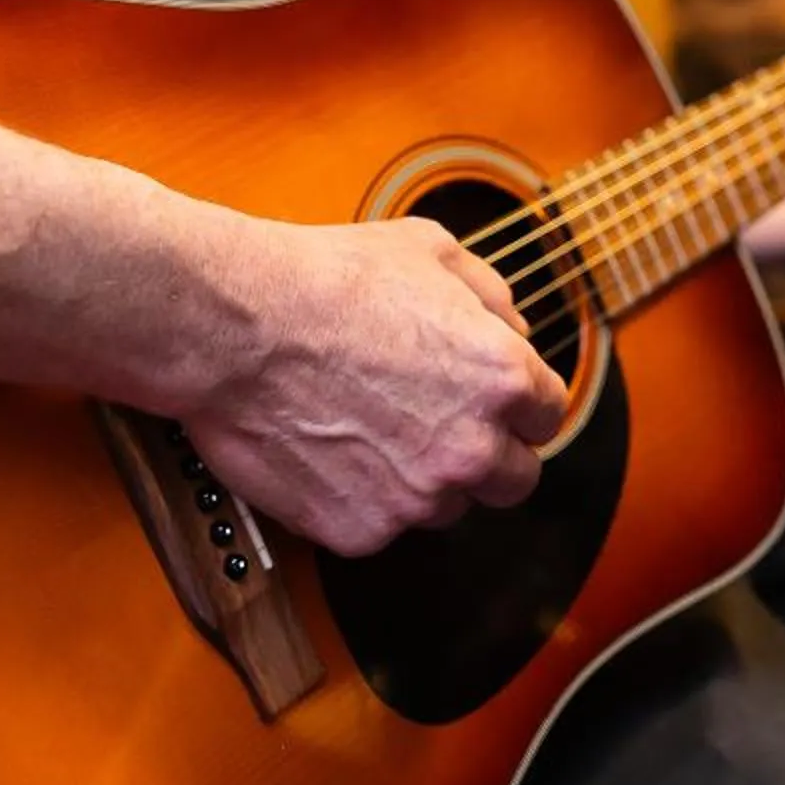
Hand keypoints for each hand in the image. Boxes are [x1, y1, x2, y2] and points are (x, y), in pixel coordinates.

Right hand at [175, 216, 568, 557]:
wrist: (236, 327)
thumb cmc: (329, 280)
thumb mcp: (434, 253)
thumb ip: (493, 299)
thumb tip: (515, 330)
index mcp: (504, 380)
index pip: (547, 418)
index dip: (519, 406)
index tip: (492, 403)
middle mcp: (470, 448)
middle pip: (513, 480)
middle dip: (488, 455)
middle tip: (442, 428)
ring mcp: (414, 497)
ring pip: (445, 508)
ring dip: (424, 481)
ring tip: (374, 433)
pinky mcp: (358, 530)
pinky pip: (380, 528)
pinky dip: (362, 501)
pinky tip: (333, 456)